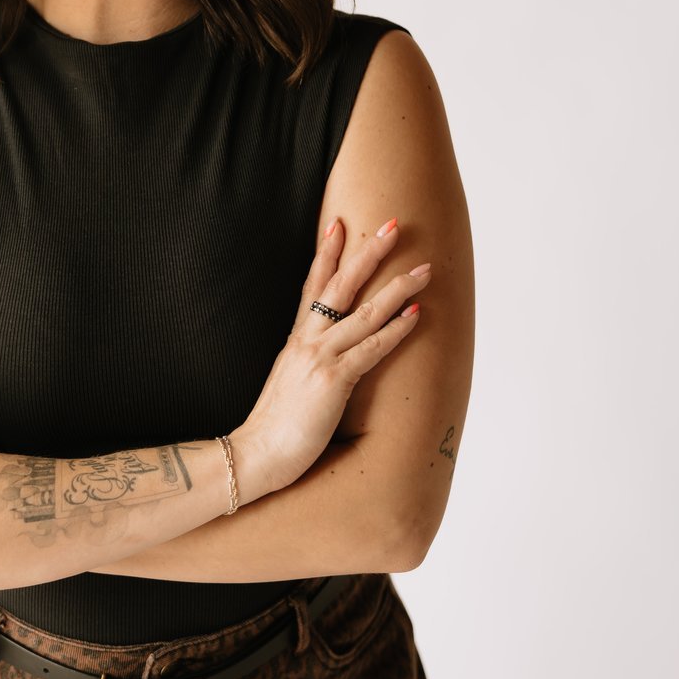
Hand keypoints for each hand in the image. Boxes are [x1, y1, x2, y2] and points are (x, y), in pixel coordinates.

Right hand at [230, 216, 429, 501]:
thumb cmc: (274, 427)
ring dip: (397, 288)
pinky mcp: (333, 380)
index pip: (312, 286)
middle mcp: (307, 341)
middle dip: (369, 253)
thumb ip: (304, 364)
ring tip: (423, 269)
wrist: (255, 454)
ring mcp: (320, 358)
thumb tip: (320, 360)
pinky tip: (416, 315)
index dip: (327, 253)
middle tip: (392, 225)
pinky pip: (371, 348)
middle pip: (341, 285)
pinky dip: (395, 330)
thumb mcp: (288, 383)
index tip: (339, 225)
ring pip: (364, 312)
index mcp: (296, 340)